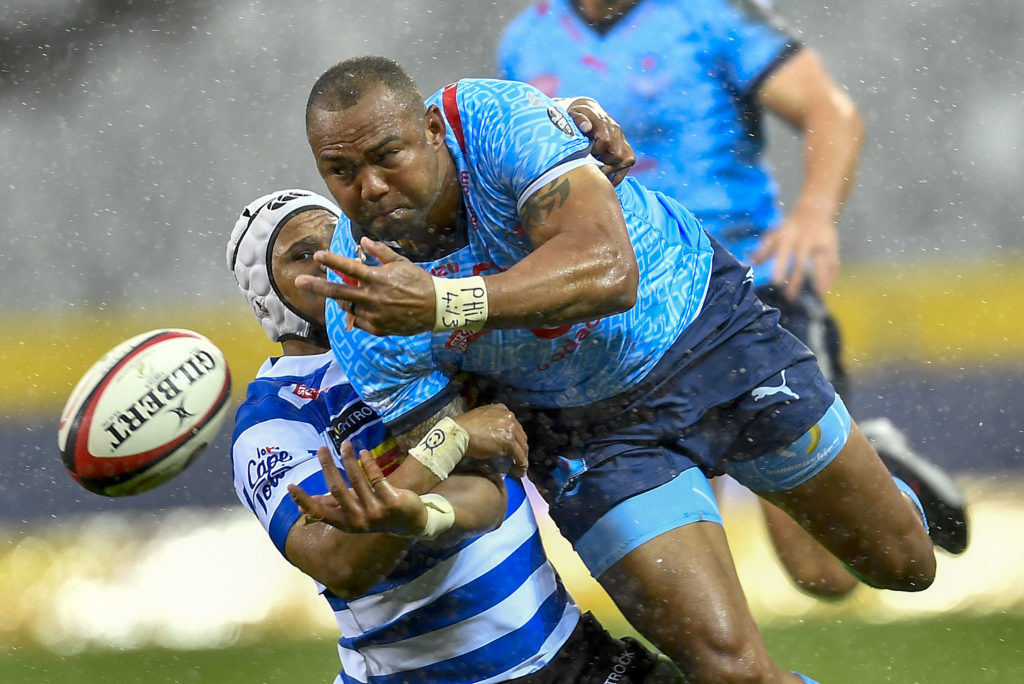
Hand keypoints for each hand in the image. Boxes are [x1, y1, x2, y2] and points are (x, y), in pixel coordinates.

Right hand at [288, 443, 428, 536]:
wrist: (410, 522)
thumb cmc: (375, 513)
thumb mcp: (352, 513)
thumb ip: (331, 507)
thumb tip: (302, 508)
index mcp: (346, 524)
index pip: (321, 513)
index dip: (305, 501)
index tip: (290, 487)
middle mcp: (359, 520)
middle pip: (338, 491)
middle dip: (328, 468)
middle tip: (321, 449)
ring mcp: (376, 512)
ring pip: (358, 481)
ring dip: (349, 460)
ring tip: (345, 443)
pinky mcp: (392, 502)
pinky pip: (377, 477)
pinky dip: (369, 463)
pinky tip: (363, 452)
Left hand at [295, 237, 435, 335]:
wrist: (436, 308)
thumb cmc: (419, 282)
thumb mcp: (401, 263)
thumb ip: (380, 252)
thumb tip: (362, 241)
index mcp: (378, 279)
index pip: (350, 268)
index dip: (332, 261)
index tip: (318, 256)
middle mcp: (372, 298)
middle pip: (338, 292)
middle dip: (316, 286)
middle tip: (299, 282)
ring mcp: (374, 315)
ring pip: (347, 307)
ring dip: (341, 300)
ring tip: (342, 295)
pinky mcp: (377, 328)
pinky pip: (358, 321)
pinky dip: (356, 313)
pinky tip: (361, 308)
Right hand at [453, 403, 528, 477]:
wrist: (459, 433)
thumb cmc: (465, 427)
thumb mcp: (482, 418)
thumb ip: (492, 423)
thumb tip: (496, 435)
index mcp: (502, 409)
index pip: (514, 425)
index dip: (515, 437)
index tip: (513, 445)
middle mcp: (509, 416)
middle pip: (520, 434)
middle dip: (520, 446)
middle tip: (518, 457)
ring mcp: (510, 428)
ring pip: (522, 445)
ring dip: (522, 456)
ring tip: (520, 466)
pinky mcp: (509, 441)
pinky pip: (520, 455)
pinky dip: (521, 463)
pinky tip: (520, 470)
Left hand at [566, 97, 634, 185]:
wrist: (589, 111)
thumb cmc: (578, 115)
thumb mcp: (574, 113)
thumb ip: (579, 119)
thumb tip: (586, 127)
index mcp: (604, 123)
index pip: (605, 140)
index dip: (596, 152)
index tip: (585, 157)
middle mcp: (616, 131)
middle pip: (616, 154)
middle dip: (603, 165)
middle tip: (590, 170)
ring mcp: (623, 140)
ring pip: (625, 160)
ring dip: (612, 171)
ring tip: (598, 176)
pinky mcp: (626, 148)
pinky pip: (628, 163)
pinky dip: (619, 175)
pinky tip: (607, 181)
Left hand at [750, 205, 839, 298]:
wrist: (814, 211)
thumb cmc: (790, 229)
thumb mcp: (775, 235)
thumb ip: (764, 249)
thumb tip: (752, 263)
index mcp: (789, 236)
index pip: (784, 253)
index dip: (780, 267)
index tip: (776, 282)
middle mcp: (805, 239)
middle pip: (802, 261)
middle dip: (796, 279)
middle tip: (790, 296)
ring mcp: (820, 243)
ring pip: (822, 261)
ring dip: (821, 277)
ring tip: (818, 294)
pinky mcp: (832, 246)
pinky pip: (833, 262)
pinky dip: (831, 275)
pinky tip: (826, 289)